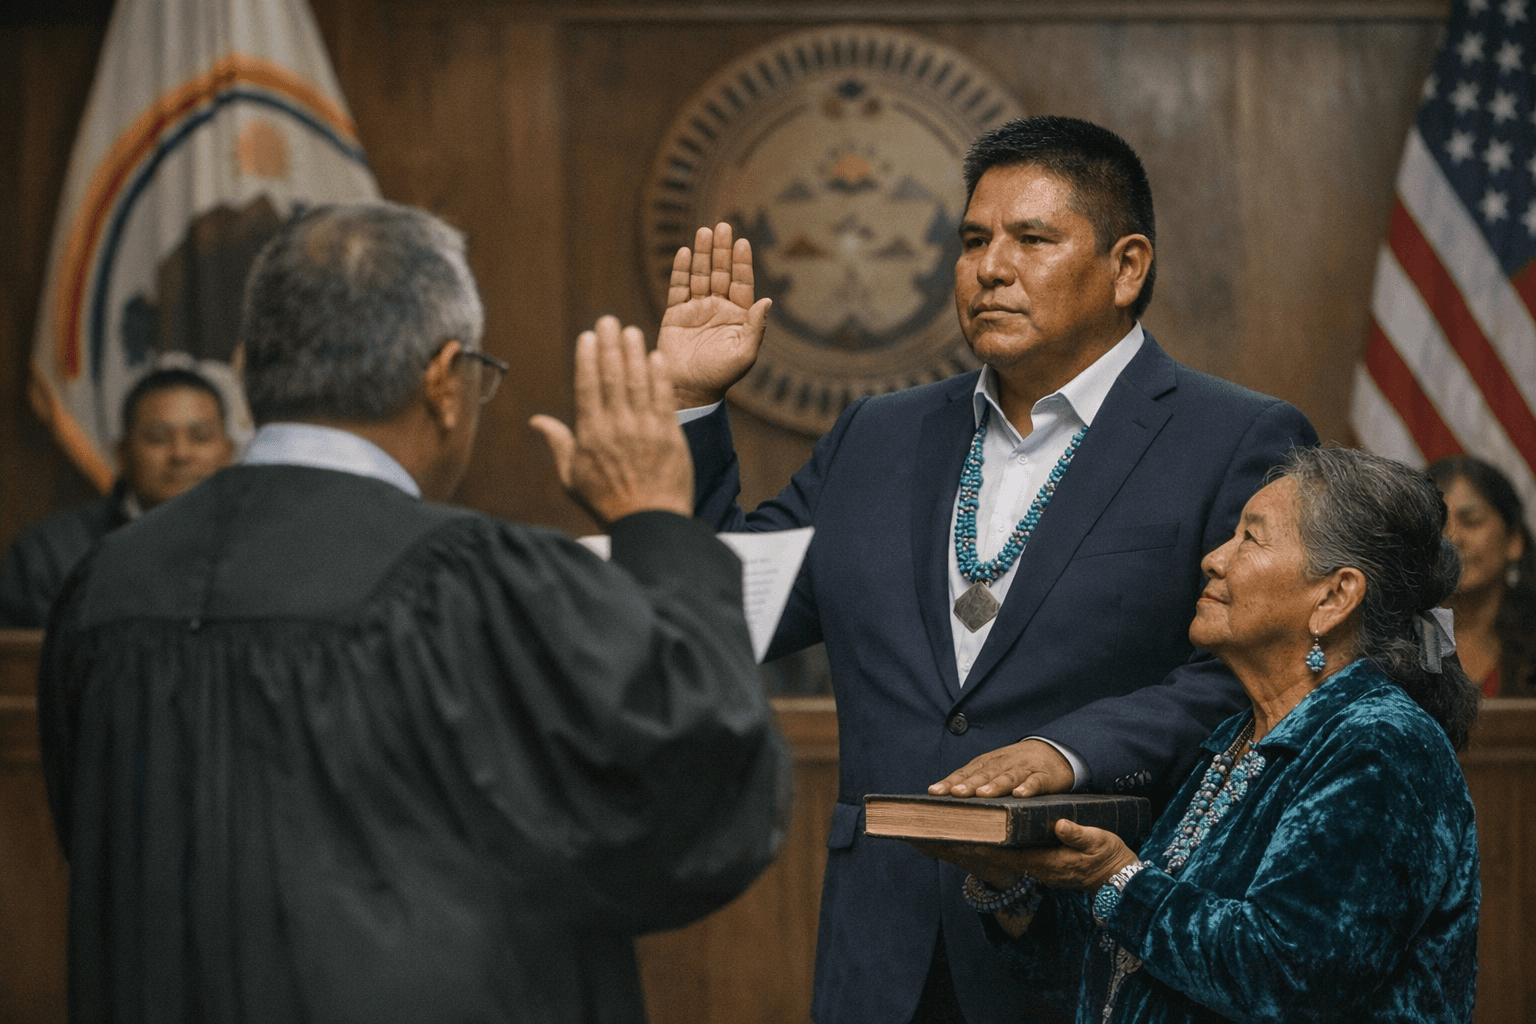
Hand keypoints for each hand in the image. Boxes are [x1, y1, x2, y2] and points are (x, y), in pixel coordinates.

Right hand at [529, 316, 693, 525]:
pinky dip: (660, 376)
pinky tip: (657, 357)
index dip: (588, 359)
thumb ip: (558, 444)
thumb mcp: (572, 477)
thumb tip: (536, 420)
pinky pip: (663, 398)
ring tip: (631, 331)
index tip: (587, 337)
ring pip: (638, 382)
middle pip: (612, 377)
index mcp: (591, 436)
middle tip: (608, 321)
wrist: (650, 523)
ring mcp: (645, 430)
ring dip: (634, 353)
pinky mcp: (670, 435)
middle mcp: (617, 428)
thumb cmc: (607, 503)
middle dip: (610, 346)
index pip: (587, 387)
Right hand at [656, 222, 772, 408]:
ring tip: (704, 231)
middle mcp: (718, 308)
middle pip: (720, 272)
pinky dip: (681, 270)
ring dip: (702, 254)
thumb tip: (768, 301)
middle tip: (722, 226)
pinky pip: (679, 287)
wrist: (689, 390)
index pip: (741, 283)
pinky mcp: (676, 314)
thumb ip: (756, 327)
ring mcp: (696, 309)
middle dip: (721, 250)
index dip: (741, 263)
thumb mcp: (744, 354)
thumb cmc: (720, 376)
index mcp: (738, 316)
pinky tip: (685, 252)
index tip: (742, 242)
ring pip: (700, 275)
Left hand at [913, 819, 1138, 891]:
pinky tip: (956, 840)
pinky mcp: (1029, 863)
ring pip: (983, 858)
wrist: (1116, 879)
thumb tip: (1060, 823)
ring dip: (956, 848)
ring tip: (927, 836)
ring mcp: (1028, 867)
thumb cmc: (1107, 858)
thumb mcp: (1099, 843)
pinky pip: (992, 857)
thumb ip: (1079, 835)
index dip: (972, 841)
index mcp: (1041, 861)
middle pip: (982, 857)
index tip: (948, 832)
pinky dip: (971, 849)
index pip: (999, 851)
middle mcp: (1029, 867)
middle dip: (952, 846)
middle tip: (920, 835)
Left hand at [927, 738, 1074, 797]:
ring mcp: (1024, 769)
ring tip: (983, 795)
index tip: (934, 792)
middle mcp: (1003, 764)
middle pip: (984, 773)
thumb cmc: (1015, 767)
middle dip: (970, 783)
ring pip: (1008, 776)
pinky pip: (1035, 782)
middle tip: (956, 793)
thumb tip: (947, 804)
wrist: (1053, 752)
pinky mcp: (1044, 776)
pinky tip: (1020, 795)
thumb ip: (975, 783)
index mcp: (987, 763)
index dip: (950, 782)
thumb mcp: (994, 771)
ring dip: (995, 785)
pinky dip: (1028, 787)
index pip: (965, 772)